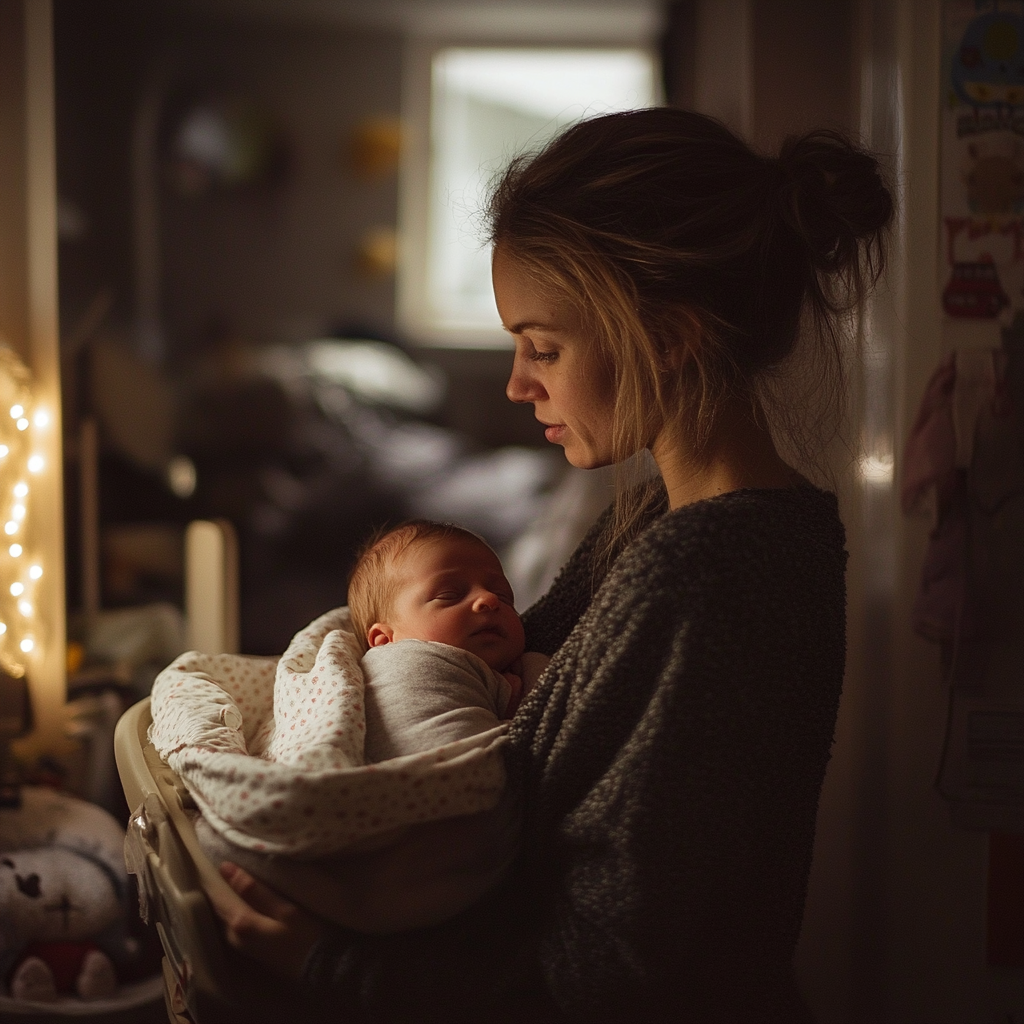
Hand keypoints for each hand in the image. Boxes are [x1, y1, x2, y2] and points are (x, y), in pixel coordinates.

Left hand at [211, 862, 324, 979]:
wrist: (318, 969)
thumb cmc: (304, 934)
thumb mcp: (284, 909)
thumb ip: (254, 891)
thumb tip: (225, 868)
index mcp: (240, 923)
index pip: (217, 896)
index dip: (213, 878)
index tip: (213, 861)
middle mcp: (233, 936)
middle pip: (218, 909)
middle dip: (217, 890)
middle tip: (219, 869)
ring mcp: (240, 946)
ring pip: (224, 918)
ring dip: (224, 901)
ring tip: (228, 882)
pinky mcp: (248, 950)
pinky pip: (231, 926)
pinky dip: (232, 912)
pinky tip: (239, 903)